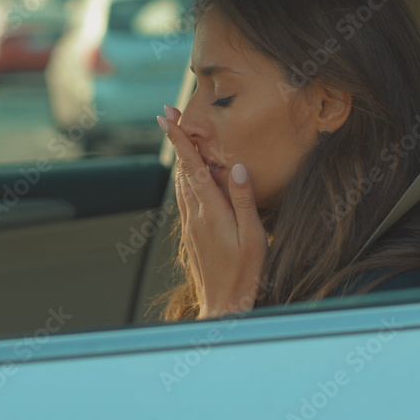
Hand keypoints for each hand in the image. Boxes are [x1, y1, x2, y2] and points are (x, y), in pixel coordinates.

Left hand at [159, 106, 267, 319]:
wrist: (223, 305)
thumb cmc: (244, 273)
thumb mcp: (252, 236)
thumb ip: (243, 200)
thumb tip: (235, 167)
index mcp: (209, 211)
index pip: (192, 167)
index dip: (179, 140)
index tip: (167, 117)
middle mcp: (194, 215)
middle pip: (182, 170)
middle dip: (176, 141)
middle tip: (169, 114)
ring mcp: (190, 225)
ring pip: (181, 183)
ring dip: (180, 158)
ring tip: (178, 136)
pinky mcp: (191, 234)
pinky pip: (185, 198)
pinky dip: (185, 178)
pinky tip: (190, 175)